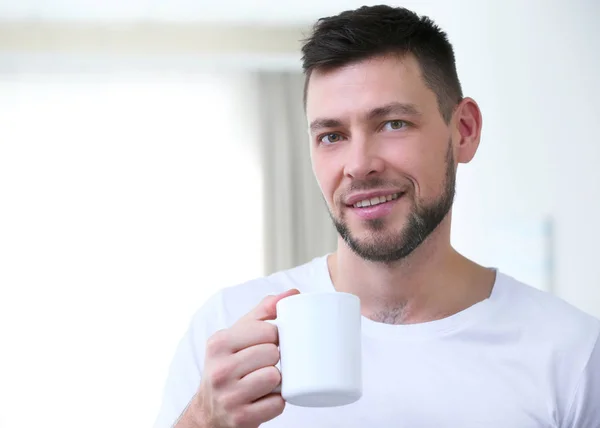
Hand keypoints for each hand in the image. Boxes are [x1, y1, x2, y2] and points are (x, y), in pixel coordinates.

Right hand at [177, 289, 299, 427]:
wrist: (209, 412)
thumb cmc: (230, 366)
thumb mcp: (237, 336)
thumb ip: (263, 311)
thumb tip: (293, 293)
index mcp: (218, 343)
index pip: (267, 330)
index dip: (276, 336)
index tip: (269, 342)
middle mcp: (219, 369)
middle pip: (273, 353)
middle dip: (276, 358)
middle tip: (266, 363)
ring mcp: (229, 396)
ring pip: (275, 377)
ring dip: (278, 380)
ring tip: (266, 380)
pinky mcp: (241, 418)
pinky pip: (277, 404)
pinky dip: (277, 402)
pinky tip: (264, 398)